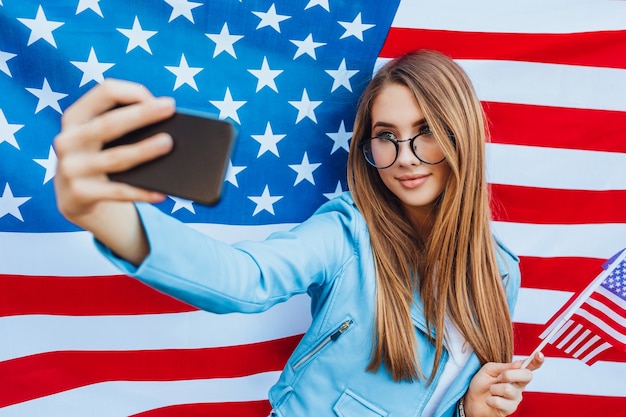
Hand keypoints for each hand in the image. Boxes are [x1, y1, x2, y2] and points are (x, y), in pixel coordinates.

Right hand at [53, 79, 175, 263]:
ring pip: (116, 158)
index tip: (157, 100)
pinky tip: (161, 193)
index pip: (104, 92)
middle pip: (109, 124)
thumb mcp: (98, 134)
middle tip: (169, 107)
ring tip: (168, 144)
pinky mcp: (80, 193)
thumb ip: (120, 122)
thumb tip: (164, 123)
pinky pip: (118, 192)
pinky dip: (141, 192)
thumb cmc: (98, 154)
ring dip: (144, 150)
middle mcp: (68, 140)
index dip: (132, 92)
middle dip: (142, 114)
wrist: (73, 196)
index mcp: (74, 117)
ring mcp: (72, 168)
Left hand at [463, 352, 543, 416]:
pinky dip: (490, 400)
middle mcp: (518, 386)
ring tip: (491, 391)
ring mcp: (515, 398)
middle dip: (509, 374)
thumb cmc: (480, 384)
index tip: (539, 354)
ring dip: (494, 389)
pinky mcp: (510, 409)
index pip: (528, 367)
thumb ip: (503, 367)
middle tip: (498, 378)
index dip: (536, 361)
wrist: (472, 400)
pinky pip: (500, 401)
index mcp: (514, 374)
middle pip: (526, 376)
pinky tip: (490, 400)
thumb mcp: (488, 370)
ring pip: (508, 389)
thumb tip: (519, 364)